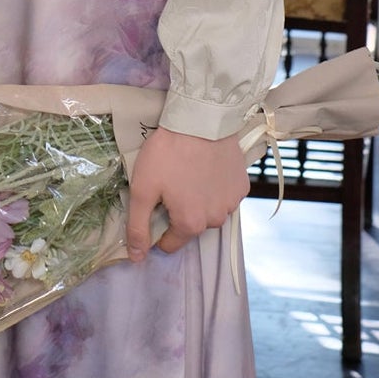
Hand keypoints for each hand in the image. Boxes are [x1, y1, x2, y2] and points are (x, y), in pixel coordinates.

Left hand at [125, 126, 249, 260]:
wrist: (200, 119)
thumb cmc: (167, 153)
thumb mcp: (142, 189)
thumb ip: (138, 227)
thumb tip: (136, 258)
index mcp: (190, 224)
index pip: (170, 243)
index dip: (158, 227)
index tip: (154, 204)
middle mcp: (215, 220)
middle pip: (190, 226)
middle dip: (179, 211)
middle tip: (170, 183)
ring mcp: (232, 203)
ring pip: (209, 211)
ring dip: (199, 200)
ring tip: (188, 173)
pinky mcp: (242, 185)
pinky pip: (225, 195)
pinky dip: (215, 187)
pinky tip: (206, 168)